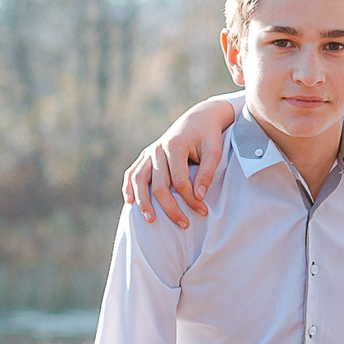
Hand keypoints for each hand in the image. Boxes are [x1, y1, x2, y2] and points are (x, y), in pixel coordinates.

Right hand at [122, 96, 238, 227]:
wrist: (198, 119)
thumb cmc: (209, 136)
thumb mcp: (214, 151)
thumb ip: (207, 173)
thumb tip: (199, 196)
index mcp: (174, 146)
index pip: (179, 181)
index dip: (190, 200)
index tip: (203, 211)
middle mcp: (157, 149)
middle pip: (158, 185)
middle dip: (171, 207)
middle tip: (184, 224)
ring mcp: (149, 152)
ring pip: (139, 180)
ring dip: (143, 202)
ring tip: (150, 220)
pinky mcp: (146, 156)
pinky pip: (133, 173)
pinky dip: (129, 187)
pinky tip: (130, 202)